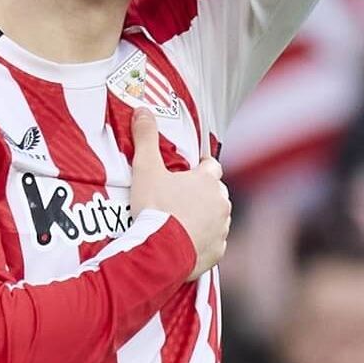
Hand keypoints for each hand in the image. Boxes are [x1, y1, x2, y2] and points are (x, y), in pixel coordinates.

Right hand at [129, 108, 230, 280]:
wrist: (161, 252)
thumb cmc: (155, 209)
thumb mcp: (145, 170)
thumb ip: (146, 138)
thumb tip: (142, 110)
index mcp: (207, 180)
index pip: (211, 166)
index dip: (200, 167)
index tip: (188, 172)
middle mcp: (221, 202)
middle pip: (215, 192)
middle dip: (202, 194)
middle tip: (178, 199)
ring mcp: (221, 228)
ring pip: (217, 217)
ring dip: (204, 218)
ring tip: (180, 223)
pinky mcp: (218, 251)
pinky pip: (213, 243)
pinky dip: (202, 242)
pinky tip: (185, 244)